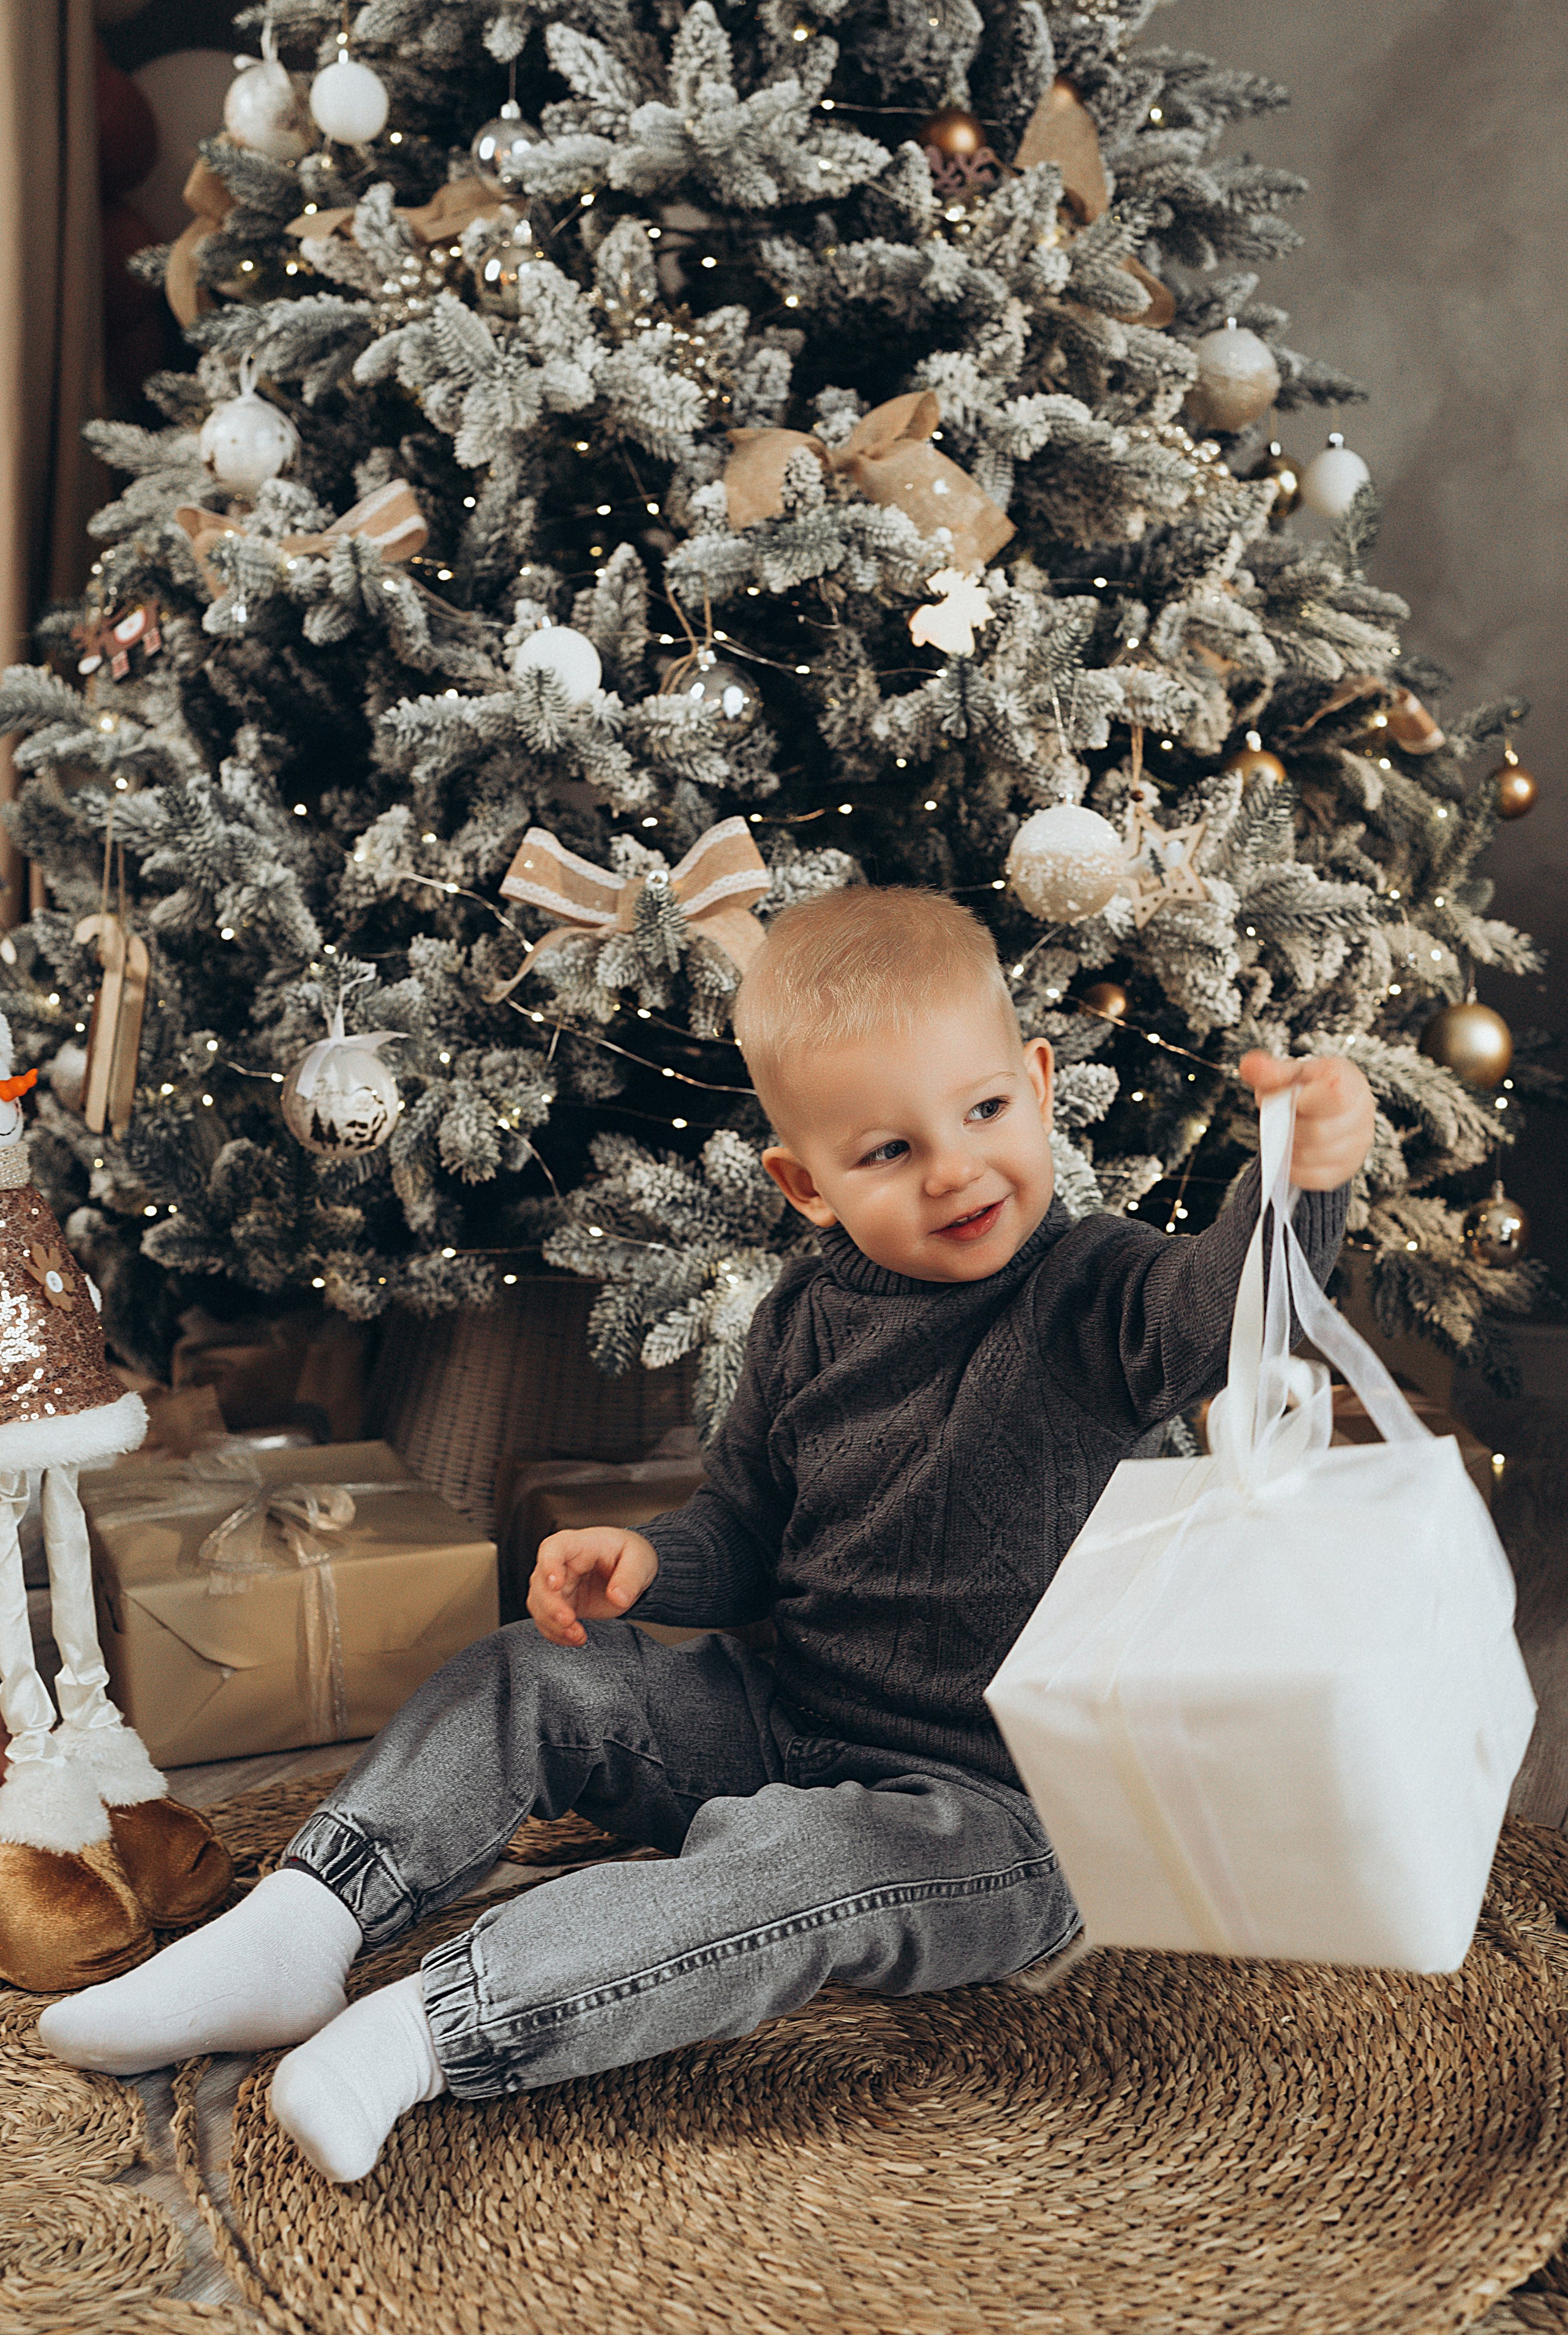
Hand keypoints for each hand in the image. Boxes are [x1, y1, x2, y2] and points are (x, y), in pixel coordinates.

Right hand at [527, 1528, 658, 1646]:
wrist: (630, 1571)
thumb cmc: (630, 1556)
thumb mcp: (640, 1560)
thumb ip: (630, 1577)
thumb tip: (618, 1598)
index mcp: (577, 1544)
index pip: (552, 1548)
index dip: (549, 1565)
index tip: (555, 1584)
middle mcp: (561, 1564)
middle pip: (540, 1583)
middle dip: (550, 1606)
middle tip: (569, 1622)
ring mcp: (558, 1586)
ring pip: (538, 1605)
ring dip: (553, 1624)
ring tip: (577, 1636)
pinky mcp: (561, 1605)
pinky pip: (547, 1621)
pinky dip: (557, 1634)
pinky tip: (575, 1639)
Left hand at [1239, 1051, 1375, 1190]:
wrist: (1318, 1110)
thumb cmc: (1305, 1090)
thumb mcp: (1286, 1075)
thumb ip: (1269, 1071)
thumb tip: (1249, 1066)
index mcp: (1349, 1080)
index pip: (1335, 1094)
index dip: (1305, 1103)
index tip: (1294, 1102)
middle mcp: (1362, 1111)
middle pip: (1318, 1132)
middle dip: (1290, 1129)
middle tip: (1283, 1120)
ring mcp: (1358, 1143)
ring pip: (1315, 1157)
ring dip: (1291, 1149)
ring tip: (1285, 1136)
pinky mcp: (1348, 1168)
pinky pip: (1317, 1177)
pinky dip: (1296, 1170)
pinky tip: (1290, 1156)